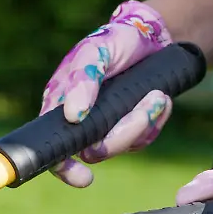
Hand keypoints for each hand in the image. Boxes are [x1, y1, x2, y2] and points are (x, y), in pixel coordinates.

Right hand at [41, 0, 174, 186]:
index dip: (63, 168)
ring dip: (145, 121)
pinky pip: (143, 139)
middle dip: (125, 133)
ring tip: (158, 94)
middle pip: (95, 152)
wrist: (149, 37)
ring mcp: (106, 128)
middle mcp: (80, 123)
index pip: (53, 148)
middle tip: (149, 104)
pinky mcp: (130, 130)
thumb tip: (73, 116)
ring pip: (124, 146)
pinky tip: (159, 98)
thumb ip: (83, 80)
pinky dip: (156, 120)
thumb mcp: (95, 51)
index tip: (83, 176)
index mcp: (60, 106)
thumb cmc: (114, 40)